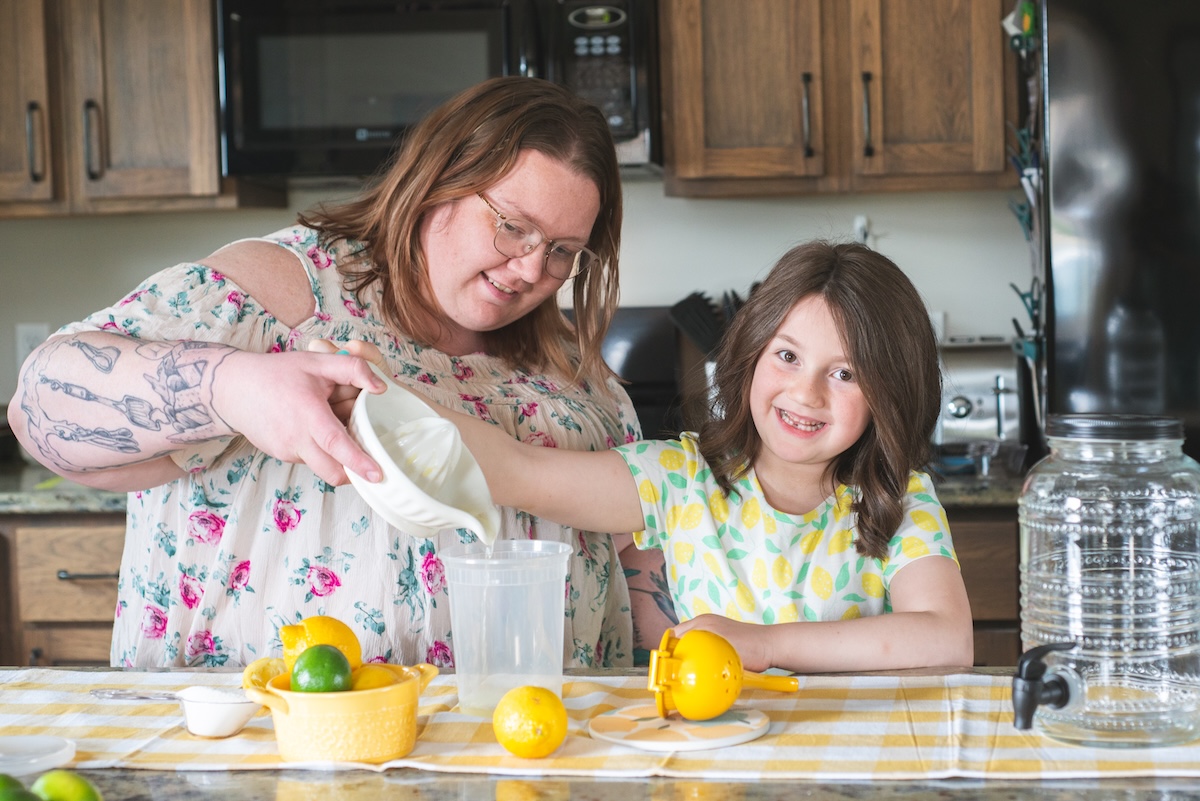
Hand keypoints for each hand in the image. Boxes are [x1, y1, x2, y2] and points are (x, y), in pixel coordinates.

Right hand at [212, 347, 385, 486]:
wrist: (232, 389)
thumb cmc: (277, 373)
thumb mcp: (317, 362)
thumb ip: (352, 369)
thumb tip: (381, 388)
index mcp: (307, 414)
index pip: (336, 444)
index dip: (357, 462)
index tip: (377, 475)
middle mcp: (296, 439)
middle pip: (332, 471)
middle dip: (354, 473)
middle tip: (370, 460)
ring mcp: (287, 451)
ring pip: (322, 466)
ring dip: (337, 457)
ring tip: (335, 426)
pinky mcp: (281, 456)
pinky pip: (309, 459)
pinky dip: (320, 451)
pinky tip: (316, 428)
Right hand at [671, 614, 773, 672]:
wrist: (772, 646)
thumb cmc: (751, 648)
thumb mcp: (724, 652)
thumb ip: (705, 656)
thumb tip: (688, 667)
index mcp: (702, 623)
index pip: (674, 634)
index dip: (669, 650)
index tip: (668, 667)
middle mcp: (705, 623)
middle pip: (681, 638)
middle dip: (677, 652)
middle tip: (677, 671)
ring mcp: (713, 628)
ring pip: (692, 642)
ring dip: (689, 653)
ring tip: (689, 669)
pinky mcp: (721, 636)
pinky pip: (703, 644)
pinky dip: (700, 653)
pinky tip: (704, 665)